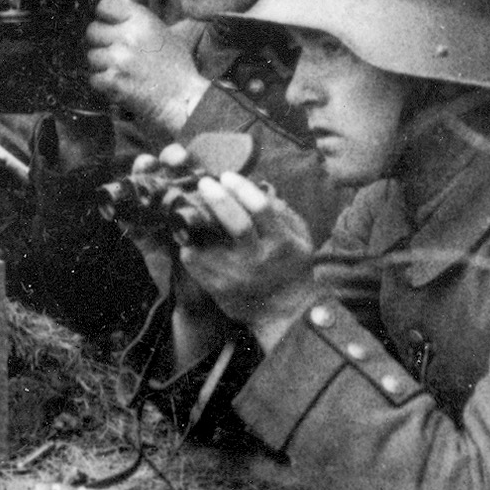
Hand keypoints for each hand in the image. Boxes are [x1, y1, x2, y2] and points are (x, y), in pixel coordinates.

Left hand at [86, 0, 208, 136]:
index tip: (109, 25)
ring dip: (103, 66)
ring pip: (92, 56)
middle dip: (102, 43)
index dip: (104, 16)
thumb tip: (122, 6)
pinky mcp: (113, 80)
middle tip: (115, 54)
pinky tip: (120, 84)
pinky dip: (104, 84)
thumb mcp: (167, 33)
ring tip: (121, 71)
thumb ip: (141, 20)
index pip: (105, 5)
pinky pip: (94, 78)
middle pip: (93, 31)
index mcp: (141, 19)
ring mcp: (119, 58)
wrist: (183, 99)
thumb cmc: (177, 68)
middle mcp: (128, 35)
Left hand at [175, 171, 322, 344]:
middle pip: (235, 223)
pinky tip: (189, 237)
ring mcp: (238, 276)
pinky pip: (195, 262)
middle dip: (217, 197)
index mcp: (282, 243)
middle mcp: (259, 260)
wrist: (287, 314)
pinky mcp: (219, 290)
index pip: (261, 208)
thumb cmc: (293, 267)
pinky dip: (189, 246)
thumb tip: (259, 186)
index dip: (241, 187)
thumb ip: (283, 212)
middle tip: (205, 183)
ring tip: (190, 208)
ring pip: (208, 243)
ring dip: (196, 222)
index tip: (227, 176)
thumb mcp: (300, 238)